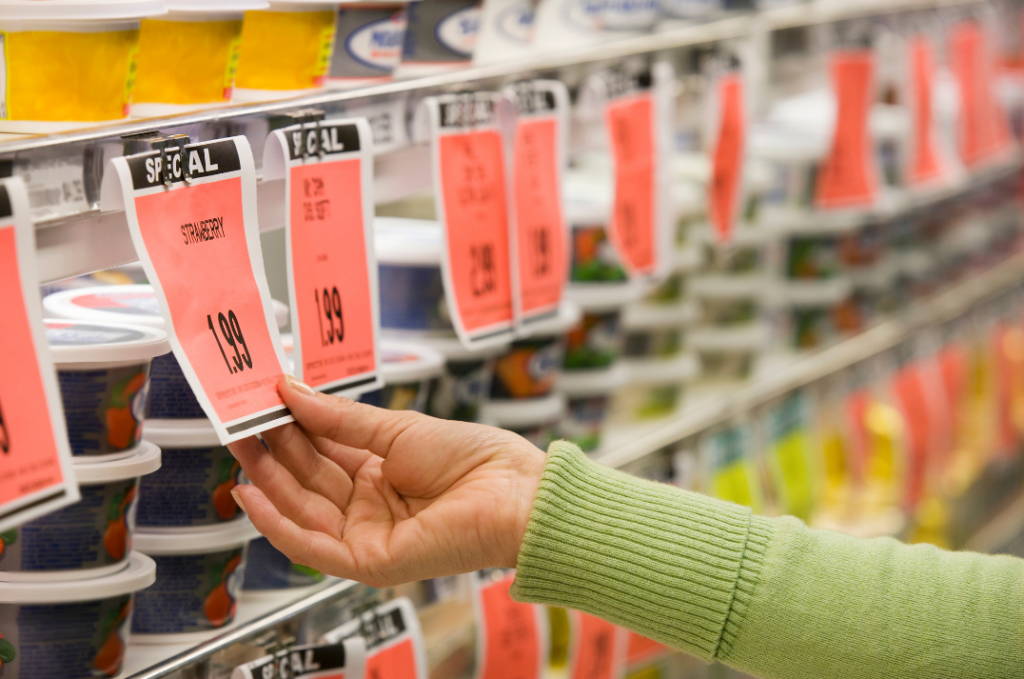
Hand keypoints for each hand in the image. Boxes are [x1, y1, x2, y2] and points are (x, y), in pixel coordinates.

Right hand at [227, 376, 546, 586]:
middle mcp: (370, 505)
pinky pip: (313, 547)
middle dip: (272, 450)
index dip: (290, 427)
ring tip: (239, 444)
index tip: (261, 401)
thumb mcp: (396, 428)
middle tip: (239, 419)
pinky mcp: (371, 561)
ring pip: (303, 509)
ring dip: (268, 480)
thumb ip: (339, 418)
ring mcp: (368, 534)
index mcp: (380, 473)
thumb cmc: (474, 459)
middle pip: (308, 479)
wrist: (515, 492)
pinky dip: (278, 523)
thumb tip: (291, 392)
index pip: (322, 450)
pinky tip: (251, 496)